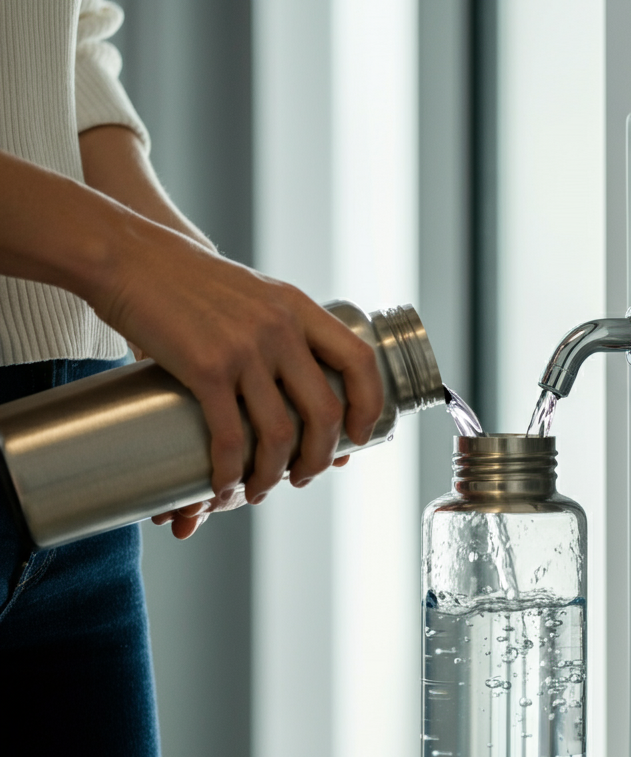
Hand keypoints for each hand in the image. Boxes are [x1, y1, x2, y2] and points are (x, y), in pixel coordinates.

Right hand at [0, 134, 384, 538]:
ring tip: (259, 490)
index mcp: (298, 308)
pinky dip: (231, 473)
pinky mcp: (206, 368)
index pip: (360, 361)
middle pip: (324, 412)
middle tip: (304, 477)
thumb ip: (277, 329)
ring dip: (273, 475)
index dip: (368, 406)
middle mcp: (280, 328)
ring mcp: (246, 349)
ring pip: (280, 434)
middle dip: (319, 458)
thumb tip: (294, 387)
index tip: (357, 436)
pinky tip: (223, 487)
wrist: (126, 256)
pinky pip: (230, 437)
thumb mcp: (251, 293)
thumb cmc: (185, 280)